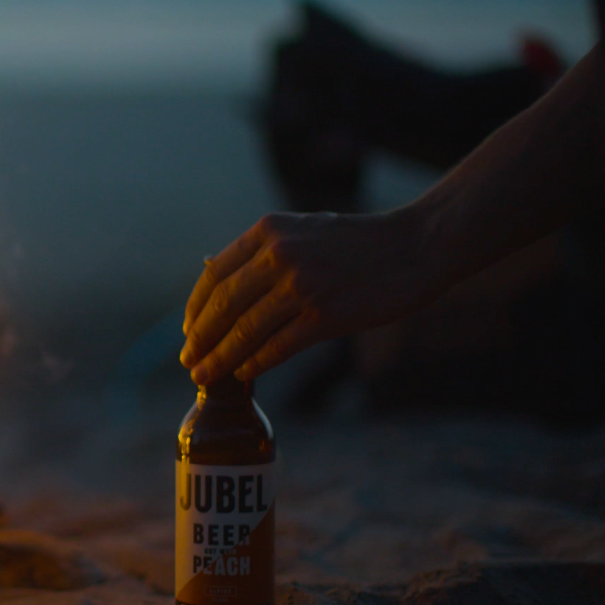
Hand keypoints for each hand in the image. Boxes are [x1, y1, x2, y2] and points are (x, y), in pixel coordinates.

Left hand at [179, 208, 438, 384]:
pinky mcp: (325, 315)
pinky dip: (255, 363)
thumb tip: (223, 284)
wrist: (416, 245)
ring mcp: (301, 286)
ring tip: (204, 376)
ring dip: (220, 359)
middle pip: (222, 305)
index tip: (188, 331)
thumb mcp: (304, 229)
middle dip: (200, 338)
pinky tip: (244, 374)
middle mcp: (278, 255)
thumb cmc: (360, 242)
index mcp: (268, 232)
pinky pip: (277, 346)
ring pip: (244, 330)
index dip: (195, 308)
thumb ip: (266, 252)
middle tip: (188, 361)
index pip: (214, 275)